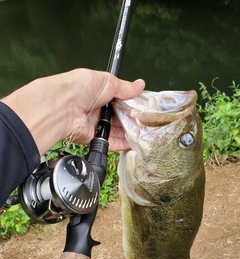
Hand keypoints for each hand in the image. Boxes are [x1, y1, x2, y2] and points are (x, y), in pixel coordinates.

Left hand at [1, 69, 144, 154]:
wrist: (63, 106)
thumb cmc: (80, 87)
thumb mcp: (107, 81)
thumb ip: (125, 87)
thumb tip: (140, 85)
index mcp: (100, 93)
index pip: (121, 100)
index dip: (133, 104)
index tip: (145, 107)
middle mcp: (98, 109)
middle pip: (120, 117)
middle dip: (134, 119)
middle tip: (148, 120)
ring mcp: (96, 125)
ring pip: (118, 131)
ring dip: (130, 131)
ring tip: (145, 131)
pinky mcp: (94, 138)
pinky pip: (111, 143)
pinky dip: (123, 144)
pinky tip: (135, 142)